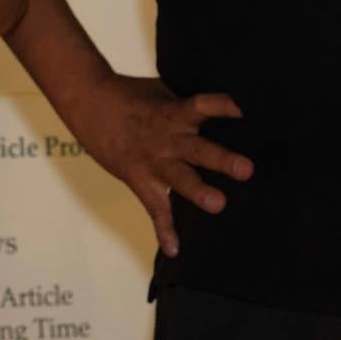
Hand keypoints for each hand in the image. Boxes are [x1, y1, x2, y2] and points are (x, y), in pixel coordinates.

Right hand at [59, 75, 251, 257]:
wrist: (89, 102)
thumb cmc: (131, 94)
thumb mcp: (164, 90)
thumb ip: (192, 101)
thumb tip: (229, 100)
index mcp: (176, 112)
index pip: (206, 105)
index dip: (227, 107)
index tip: (251, 111)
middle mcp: (169, 138)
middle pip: (198, 149)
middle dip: (221, 160)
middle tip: (246, 169)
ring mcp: (154, 161)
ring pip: (179, 178)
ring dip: (197, 191)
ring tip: (218, 204)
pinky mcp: (139, 179)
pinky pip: (154, 208)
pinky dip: (163, 230)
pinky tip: (174, 249)